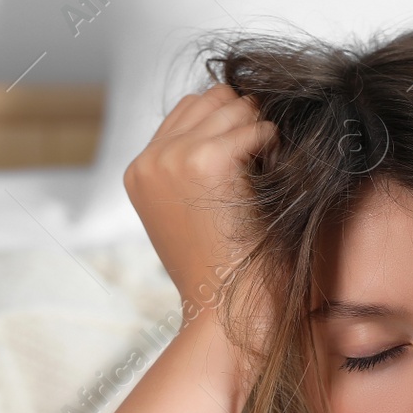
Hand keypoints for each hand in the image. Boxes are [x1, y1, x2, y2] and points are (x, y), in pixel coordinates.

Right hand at [123, 83, 275, 316]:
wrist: (225, 313)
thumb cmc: (223, 273)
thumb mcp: (192, 214)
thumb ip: (192, 169)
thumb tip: (234, 118)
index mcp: (139, 172)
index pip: (188, 110)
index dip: (227, 124)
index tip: (249, 157)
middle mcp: (149, 160)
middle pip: (211, 98)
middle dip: (244, 120)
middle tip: (262, 161)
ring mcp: (173, 158)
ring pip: (234, 106)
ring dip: (260, 132)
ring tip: (267, 172)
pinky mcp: (206, 161)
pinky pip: (256, 127)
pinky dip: (273, 145)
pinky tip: (272, 177)